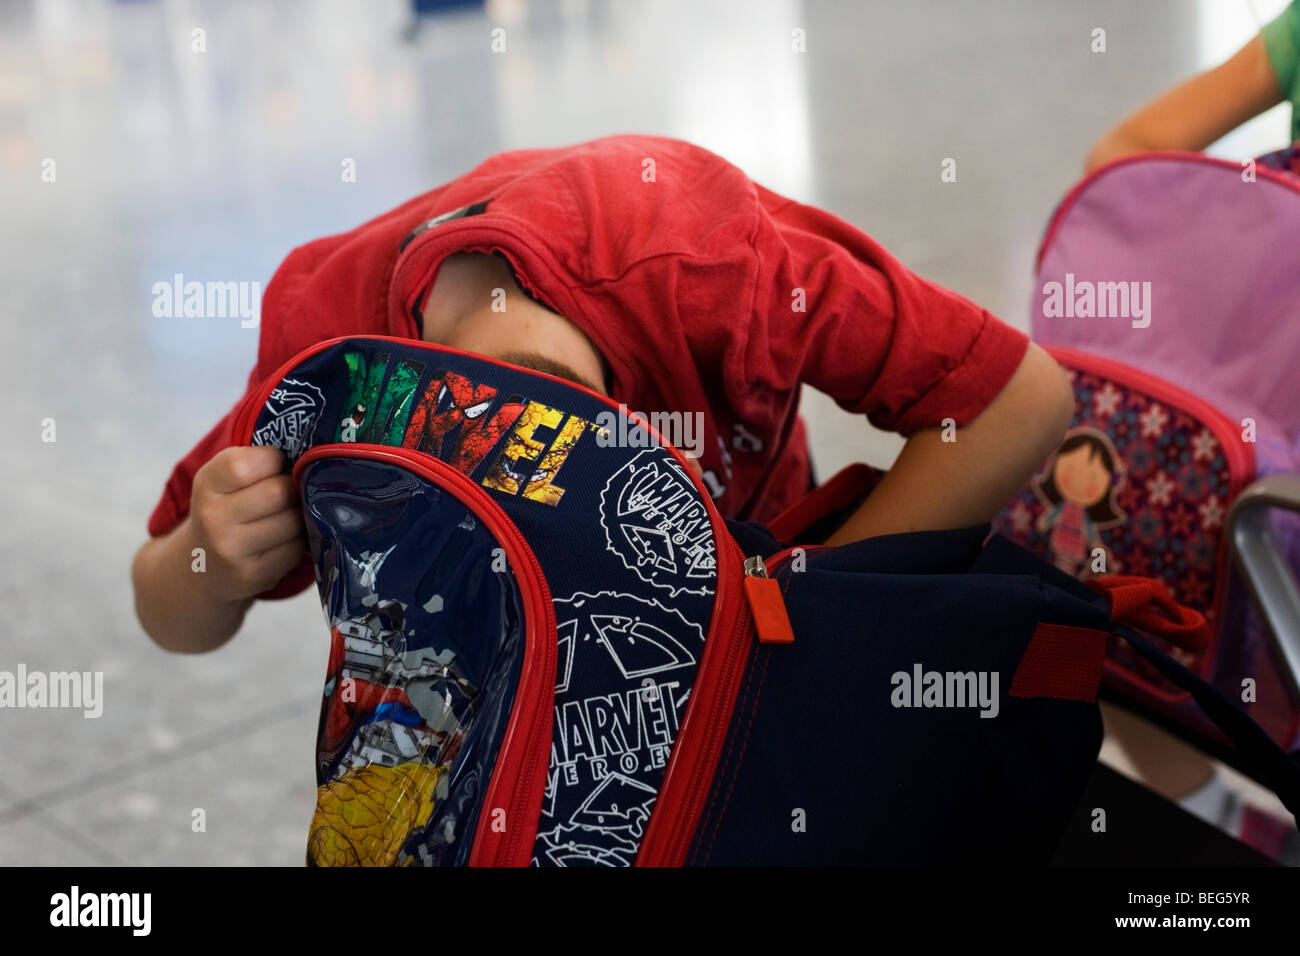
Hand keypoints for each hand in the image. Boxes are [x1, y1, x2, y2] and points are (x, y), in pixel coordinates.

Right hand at [189, 446, 304, 601]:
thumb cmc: (223, 510)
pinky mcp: (254, 575)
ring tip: (285, 516)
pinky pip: (297, 549)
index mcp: (207, 484)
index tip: (275, 464)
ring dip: (299, 517)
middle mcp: (214, 518)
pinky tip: (281, 540)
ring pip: (295, 521)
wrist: (198, 567)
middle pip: (280, 492)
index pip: (246, 464)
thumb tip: (310, 453)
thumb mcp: (221, 479)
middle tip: (287, 492)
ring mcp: (233, 551)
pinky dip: (297, 542)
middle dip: (292, 489)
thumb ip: (253, 460)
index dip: (273, 460)